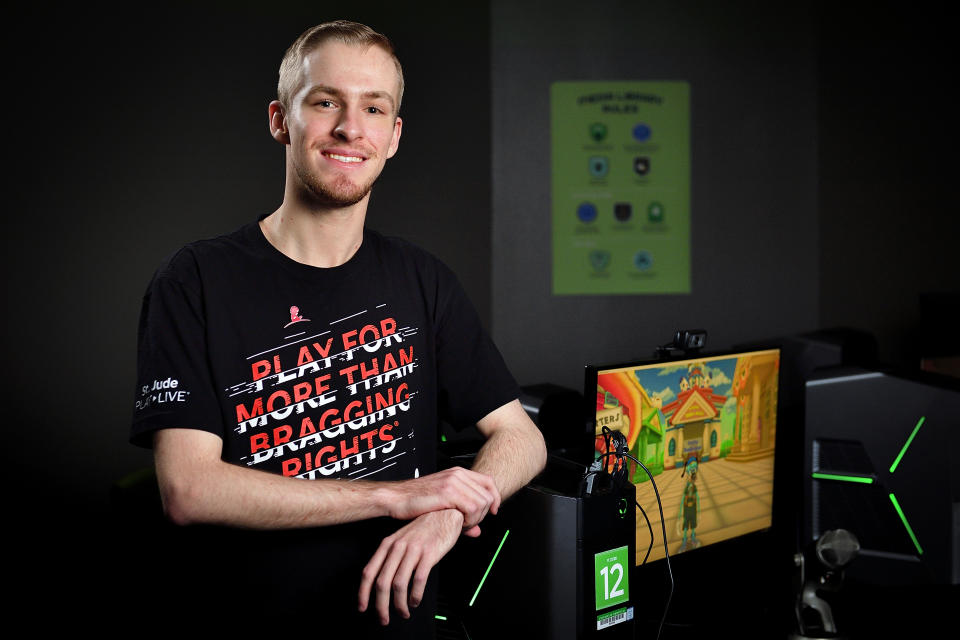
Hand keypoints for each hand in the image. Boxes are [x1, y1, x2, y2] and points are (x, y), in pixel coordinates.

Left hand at [358, 509, 463, 624]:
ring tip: (403, 612)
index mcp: (388, 544)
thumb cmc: (425, 527)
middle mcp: (397, 547)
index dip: (363, 593)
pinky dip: (415, 595)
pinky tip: (415, 601)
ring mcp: (413, 550)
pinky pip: (418, 580)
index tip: (362, 607)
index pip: (369, 572)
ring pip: (399, 584)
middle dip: (381, 605)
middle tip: (384, 618)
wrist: (445, 512)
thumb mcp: (402, 538)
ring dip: (399, 604)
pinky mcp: (429, 554)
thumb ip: (392, 556)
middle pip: (382, 583)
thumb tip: (383, 581)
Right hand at [384, 467, 500, 533]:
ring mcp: (453, 482)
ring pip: (482, 503)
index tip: (493, 512)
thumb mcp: (443, 504)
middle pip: (488, 495)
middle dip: (484, 514)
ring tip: (463, 525)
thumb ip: (462, 515)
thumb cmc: (415, 501)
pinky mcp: (447, 493)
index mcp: (457, 472)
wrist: (395, 498)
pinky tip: (459, 524)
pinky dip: (470, 520)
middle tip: (470, 524)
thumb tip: (478, 532)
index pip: (488, 481)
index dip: (495, 498)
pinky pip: (472, 508)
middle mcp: (457, 474)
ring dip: (476, 519)